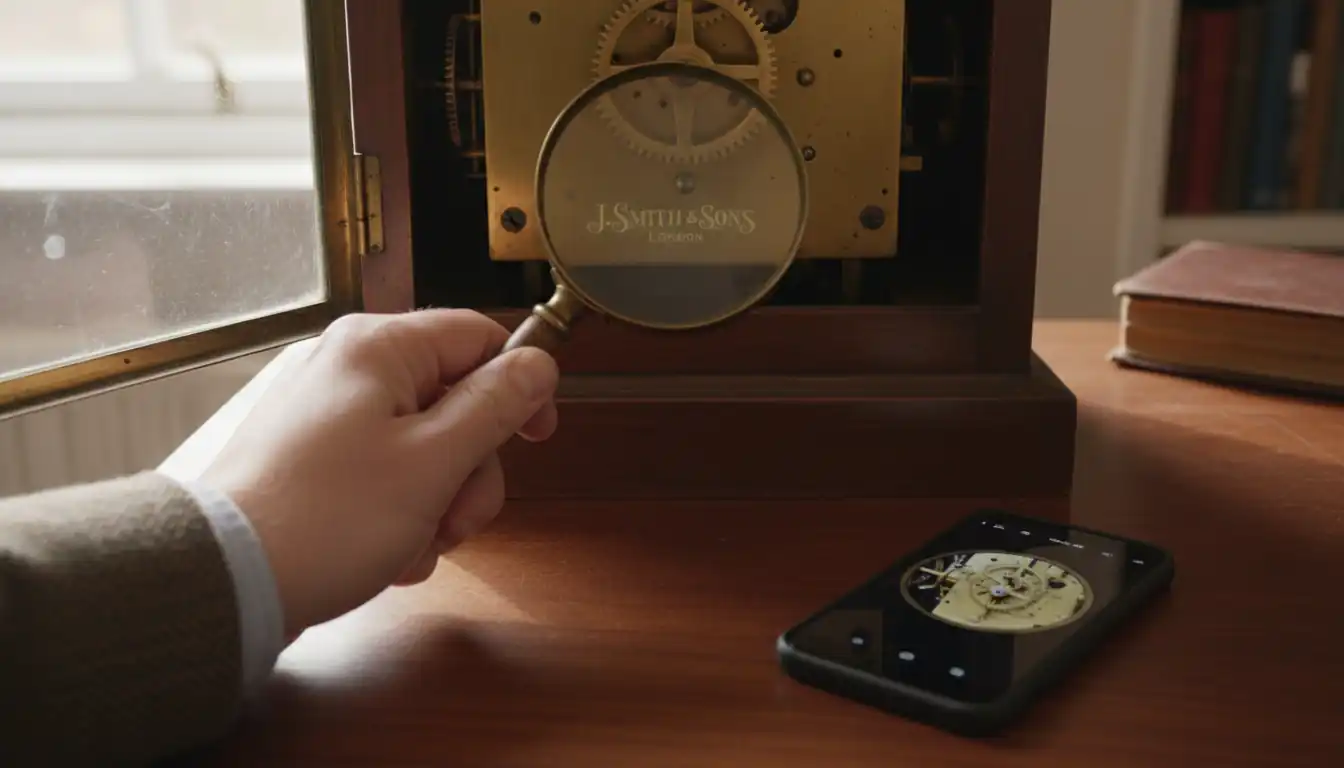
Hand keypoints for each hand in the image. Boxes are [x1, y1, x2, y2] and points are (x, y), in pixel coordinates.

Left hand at [200, 309, 558, 637]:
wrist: (226, 580)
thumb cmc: (324, 518)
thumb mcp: (434, 462)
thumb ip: (495, 406)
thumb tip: (539, 364)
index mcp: (377, 348)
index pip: (478, 338)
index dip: (519, 387)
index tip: (536, 437)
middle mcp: (348, 368)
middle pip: (453, 402)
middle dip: (469, 471)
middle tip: (456, 519)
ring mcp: (326, 415)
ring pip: (423, 447)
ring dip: (437, 504)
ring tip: (413, 547)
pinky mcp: (311, 459)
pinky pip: (384, 474)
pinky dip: (399, 516)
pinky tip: (387, 554)